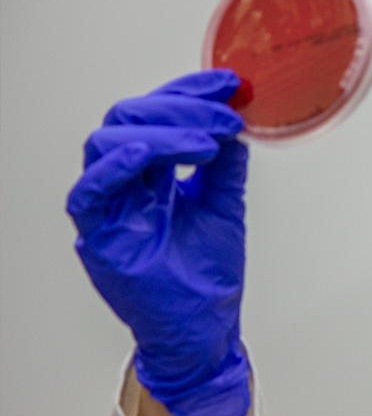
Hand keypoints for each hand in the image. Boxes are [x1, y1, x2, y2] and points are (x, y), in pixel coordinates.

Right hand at [67, 70, 251, 415]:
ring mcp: (110, 210)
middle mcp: (126, 185)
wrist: (204, 330)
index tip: (228, 84)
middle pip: (129, 118)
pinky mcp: (100, 238)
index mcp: (151, 174)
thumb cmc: (205, 278)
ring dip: (160, 131)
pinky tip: (147, 153)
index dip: (188, 91)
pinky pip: (89, 194)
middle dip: (180, 106)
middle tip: (225, 115)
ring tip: (206, 142)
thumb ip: (225, 166)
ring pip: (106, 143)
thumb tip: (237, 121)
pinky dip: (115, 166)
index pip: (156, 114)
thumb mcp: (224, 207)